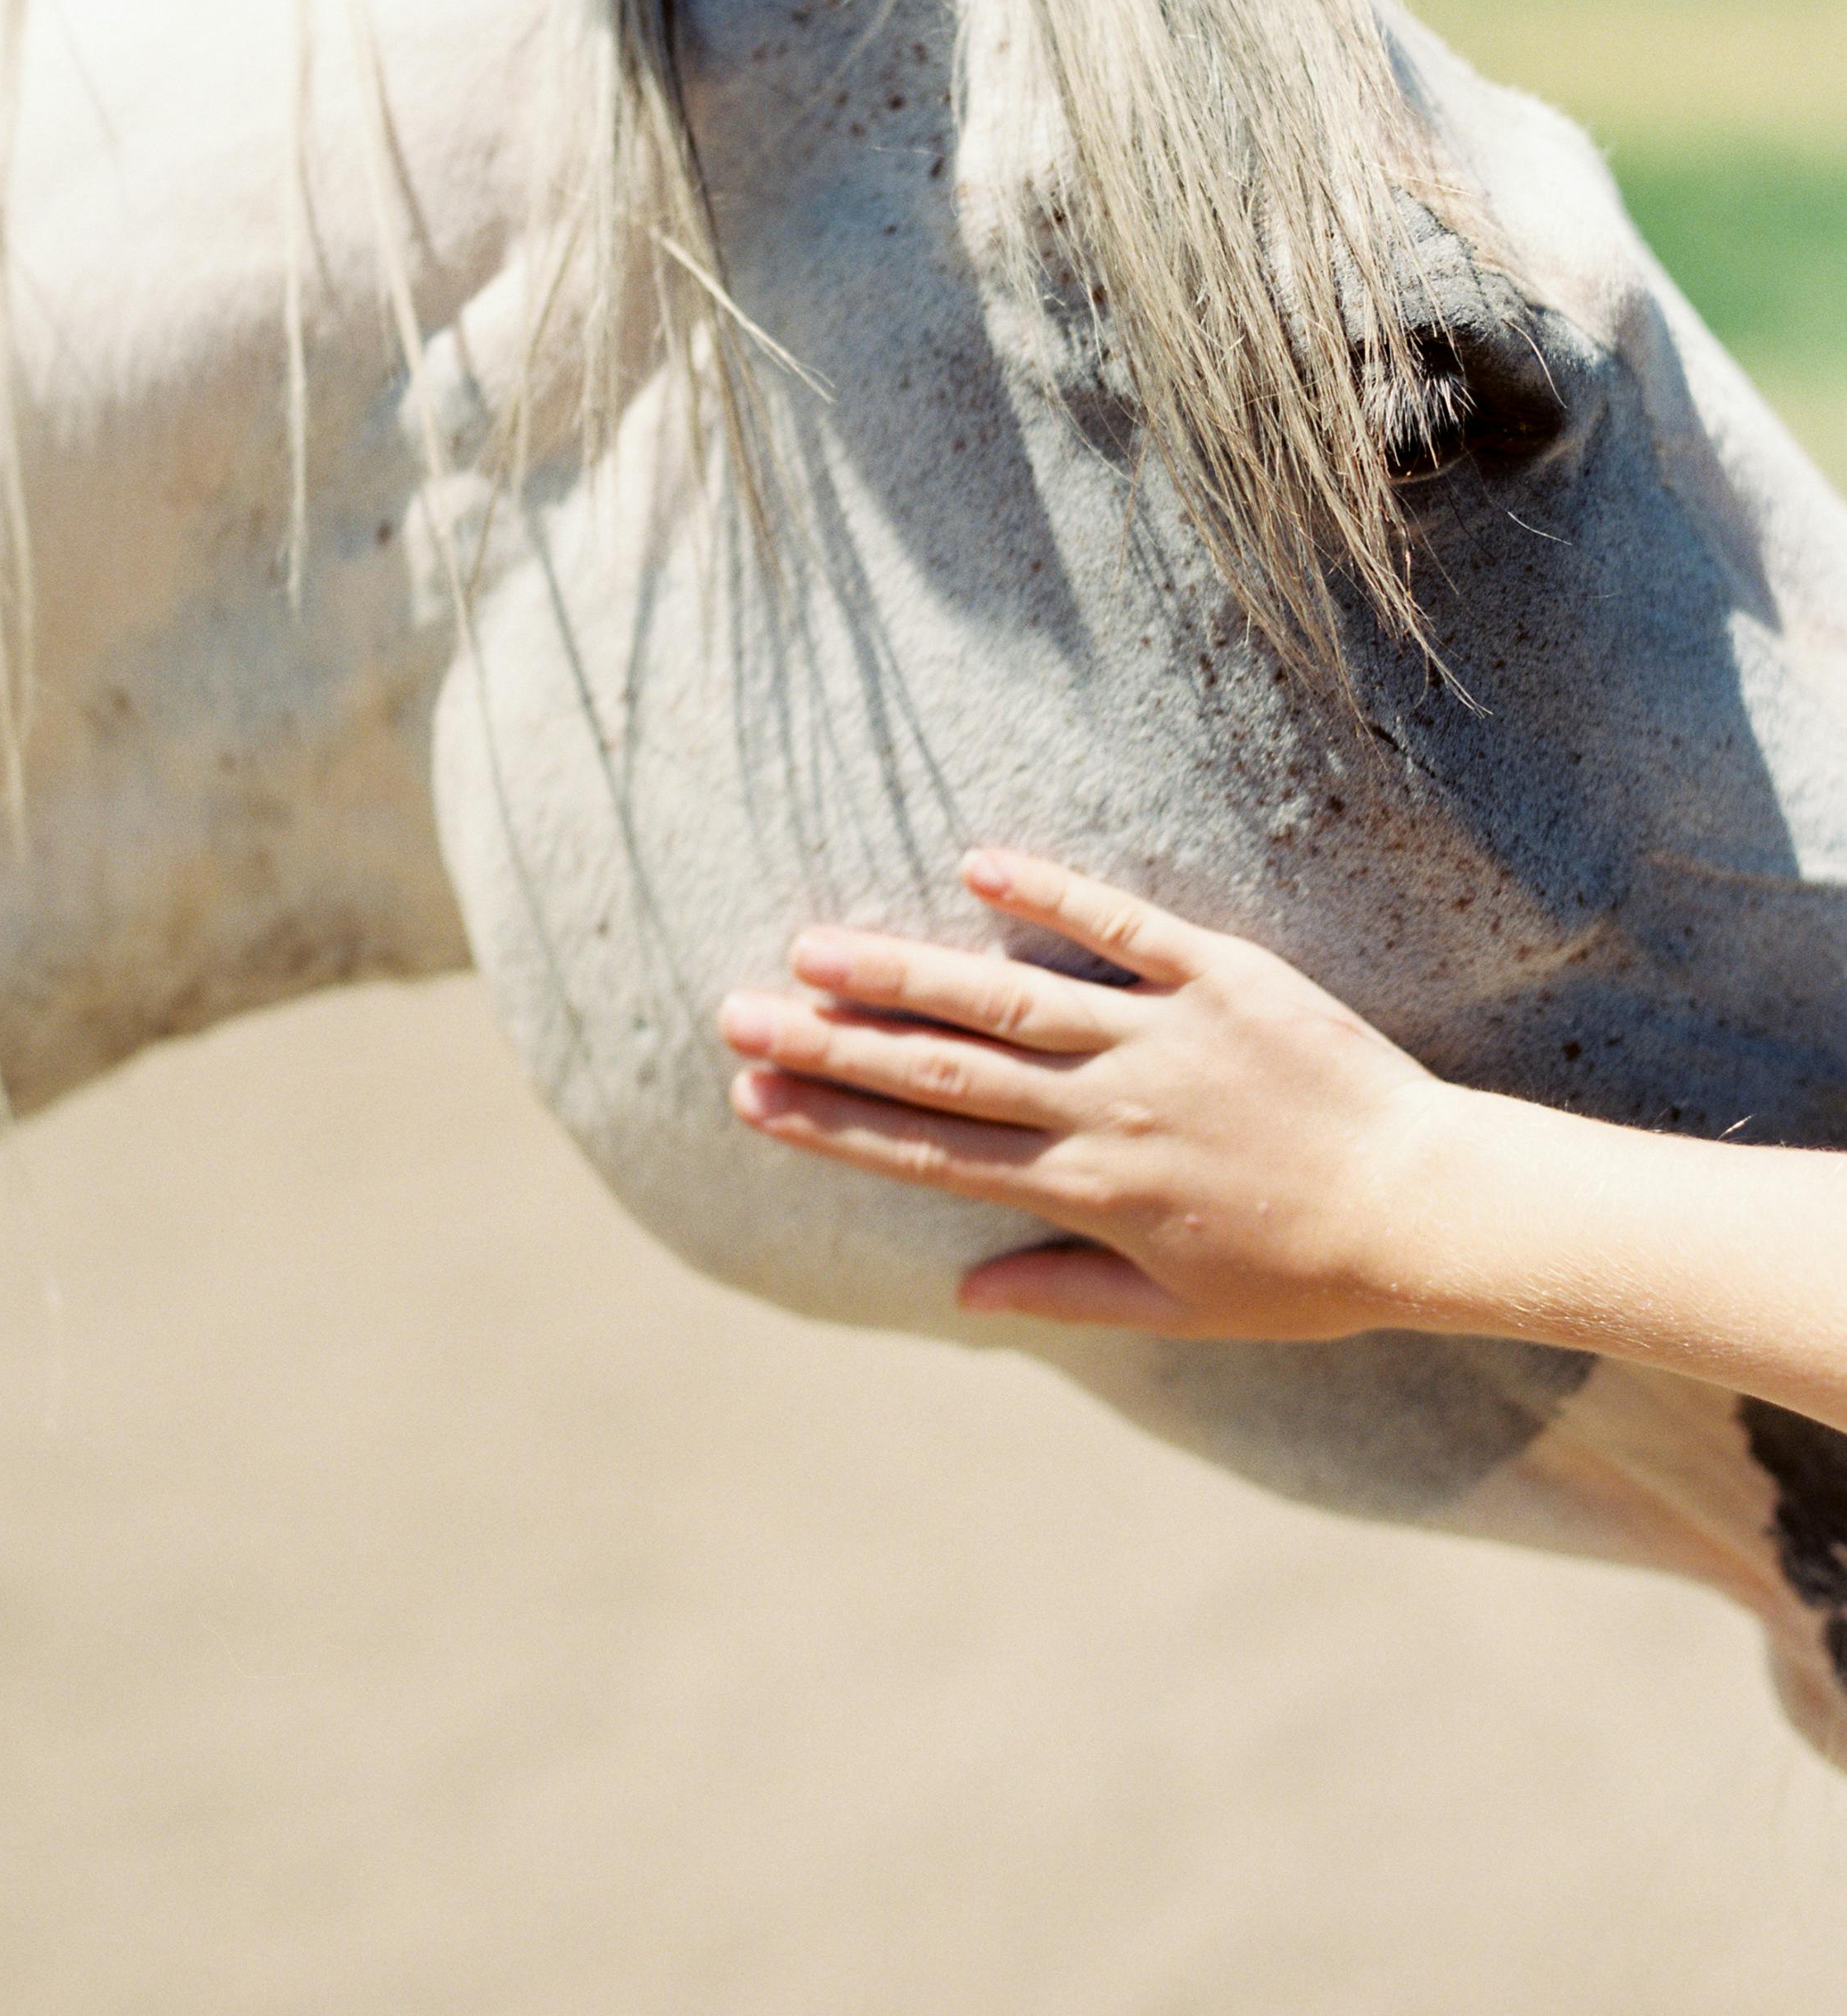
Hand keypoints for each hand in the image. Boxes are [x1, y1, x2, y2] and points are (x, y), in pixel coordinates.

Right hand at [718, 849, 1461, 1336]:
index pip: (932, 1153)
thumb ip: (1067, 1297)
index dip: (836, 1124)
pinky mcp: (1223, 977)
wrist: (1433, 1208)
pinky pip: (1124, 926)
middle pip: (943, 1068)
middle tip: (738, 1013)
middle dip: (831, 1042)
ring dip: (905, 969)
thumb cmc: (1310, 1273)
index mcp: (1090, 1189)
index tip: (755, 1098)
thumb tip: (961, 1300)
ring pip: (1008, 994)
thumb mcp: (1182, 1311)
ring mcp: (1162, 1034)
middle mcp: (1108, 1107)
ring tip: (815, 946)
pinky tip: (978, 861)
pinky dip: (1051, 893)